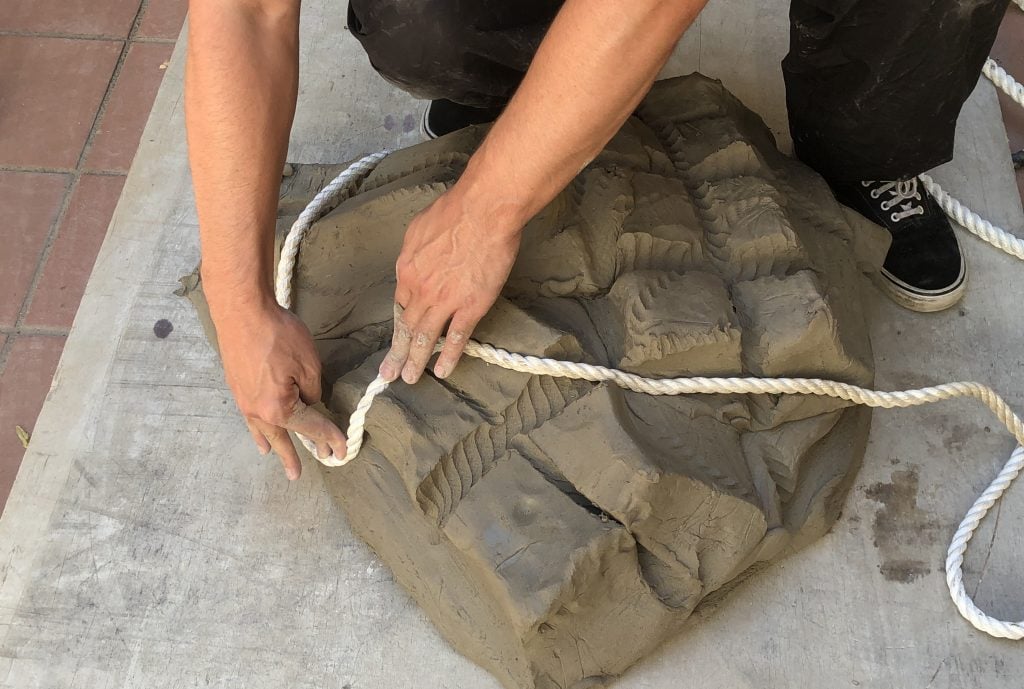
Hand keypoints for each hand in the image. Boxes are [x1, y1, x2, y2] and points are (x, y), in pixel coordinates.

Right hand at [214, 302, 347, 479]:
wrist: (241, 312)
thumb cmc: (277, 335)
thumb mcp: (308, 363)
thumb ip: (312, 391)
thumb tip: (310, 403)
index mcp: (280, 409)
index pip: (311, 427)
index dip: (330, 438)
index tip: (343, 450)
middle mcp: (259, 412)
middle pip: (284, 437)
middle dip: (295, 455)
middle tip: (300, 474)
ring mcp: (244, 402)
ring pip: (263, 431)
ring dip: (274, 446)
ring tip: (278, 459)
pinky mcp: (237, 388)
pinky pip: (250, 419)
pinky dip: (257, 431)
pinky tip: (259, 437)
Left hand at [381, 188, 521, 383]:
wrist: (483, 210)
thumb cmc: (454, 210)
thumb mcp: (419, 228)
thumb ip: (414, 251)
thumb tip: (416, 260)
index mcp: (407, 270)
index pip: (400, 304)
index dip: (399, 324)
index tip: (396, 337)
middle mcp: (421, 290)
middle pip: (406, 327)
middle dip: (396, 353)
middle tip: (388, 374)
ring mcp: (446, 301)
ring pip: (426, 338)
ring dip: (416, 361)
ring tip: (409, 379)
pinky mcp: (471, 307)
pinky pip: (458, 338)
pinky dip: (450, 356)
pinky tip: (443, 371)